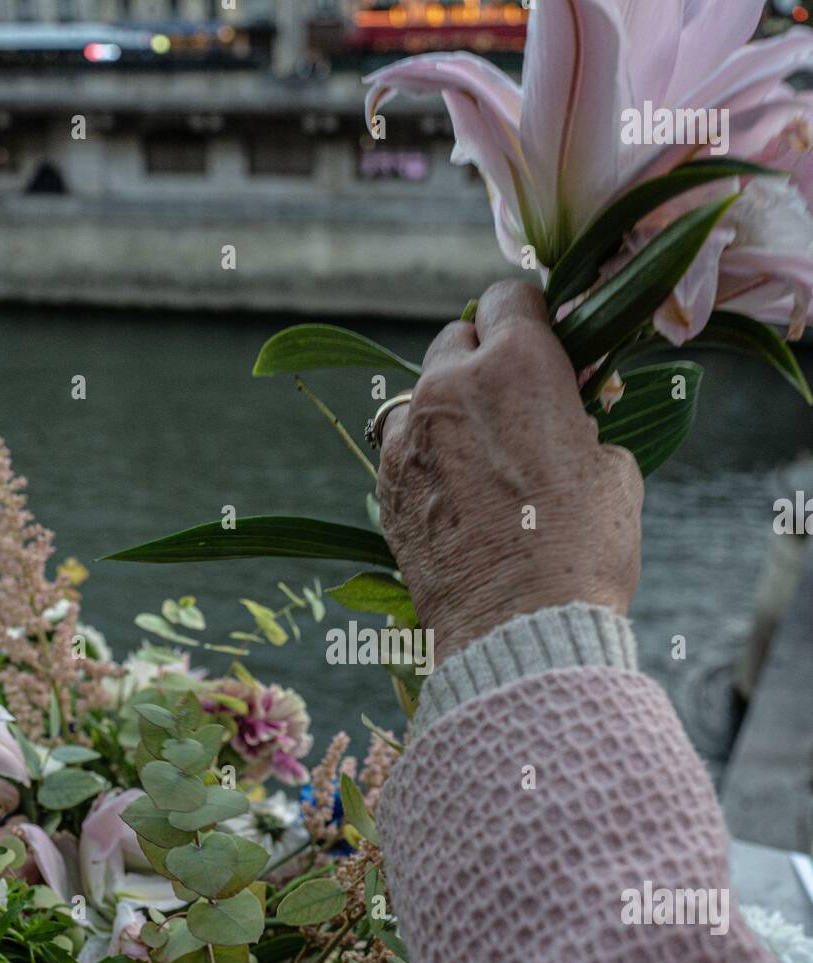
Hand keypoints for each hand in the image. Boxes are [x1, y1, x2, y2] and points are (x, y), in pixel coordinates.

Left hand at [377, 280, 643, 663]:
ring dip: (449, 406)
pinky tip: (455, 490)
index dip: (531, 317)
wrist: (519, 632)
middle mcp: (449, 386)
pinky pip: (403, 445)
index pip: (511, 297)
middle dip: (486, 357)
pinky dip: (426, 454)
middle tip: (516, 400)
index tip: (544, 342)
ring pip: (421, 391)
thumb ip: (579, 421)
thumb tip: (567, 417)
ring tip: (481, 451)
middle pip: (458, 337)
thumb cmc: (582, 552)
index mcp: (517, 365)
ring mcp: (407, 437)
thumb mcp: (612, 470)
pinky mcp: (384, 485)